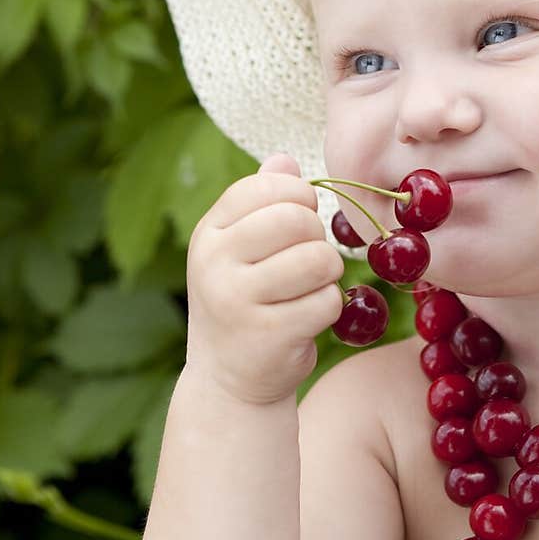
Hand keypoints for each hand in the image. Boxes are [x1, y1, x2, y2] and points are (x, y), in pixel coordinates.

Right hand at [184, 151, 344, 404]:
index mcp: (209, 233)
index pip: (267, 187)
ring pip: (318, 260)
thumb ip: (261, 203)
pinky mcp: (268, 335)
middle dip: (317, 237)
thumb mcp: (240, 249)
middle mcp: (214, 262)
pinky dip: (329, 309)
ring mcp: (237, 300)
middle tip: (309, 259)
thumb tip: (284, 159)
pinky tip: (306, 319)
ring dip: (328, 274)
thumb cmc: (244, 302)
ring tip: (310, 287)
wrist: (229, 380)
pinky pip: (327, 302)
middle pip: (296, 219)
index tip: (300, 220)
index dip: (299, 198)